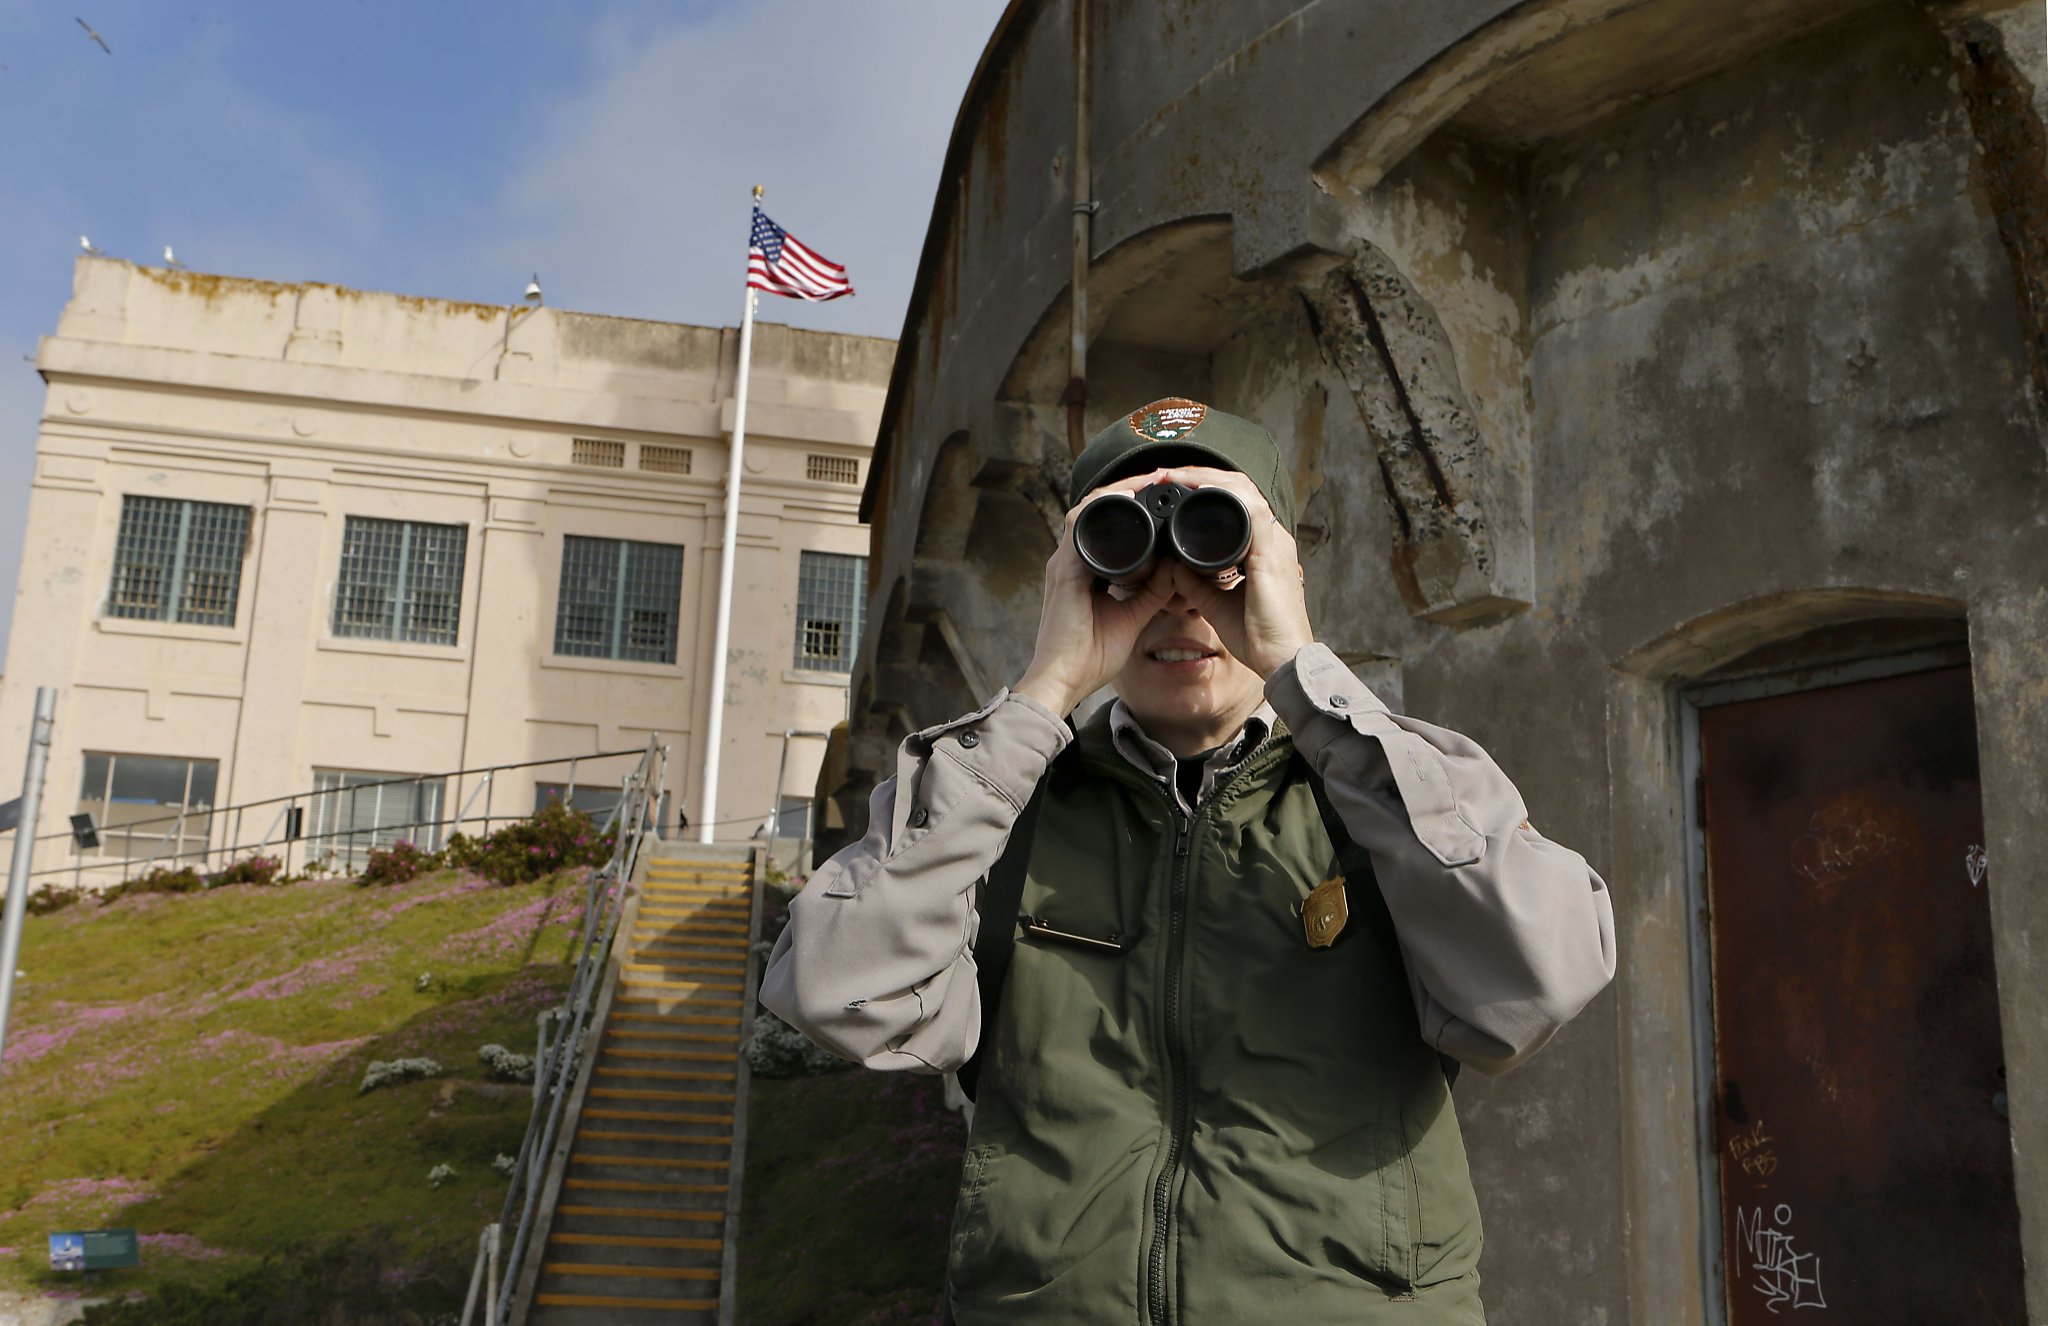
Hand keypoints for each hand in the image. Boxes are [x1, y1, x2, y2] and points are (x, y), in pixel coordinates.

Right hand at [1013, 475, 1178, 714]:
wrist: (1062, 682)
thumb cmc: (1089, 658)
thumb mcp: (1132, 617)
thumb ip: (1152, 593)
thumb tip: (1175, 570)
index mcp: (1084, 570)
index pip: (1107, 526)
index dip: (1133, 506)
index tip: (1162, 496)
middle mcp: (1070, 560)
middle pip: (1098, 510)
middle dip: (1129, 489)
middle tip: (1162, 478)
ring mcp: (1063, 563)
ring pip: (1088, 509)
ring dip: (1118, 490)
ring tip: (1149, 479)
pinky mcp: (1062, 571)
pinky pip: (1077, 525)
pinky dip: (1102, 507)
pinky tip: (1126, 496)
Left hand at [1152, 466, 1312, 677]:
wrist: (1283, 660)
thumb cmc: (1259, 636)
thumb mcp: (1217, 605)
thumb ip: (1196, 585)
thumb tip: (1173, 567)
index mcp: (1262, 548)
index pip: (1236, 503)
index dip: (1205, 489)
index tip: (1173, 488)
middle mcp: (1272, 538)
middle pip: (1238, 489)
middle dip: (1200, 476)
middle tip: (1166, 475)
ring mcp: (1274, 542)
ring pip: (1242, 490)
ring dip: (1206, 478)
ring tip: (1174, 476)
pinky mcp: (1270, 552)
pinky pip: (1249, 509)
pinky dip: (1222, 494)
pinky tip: (1196, 488)